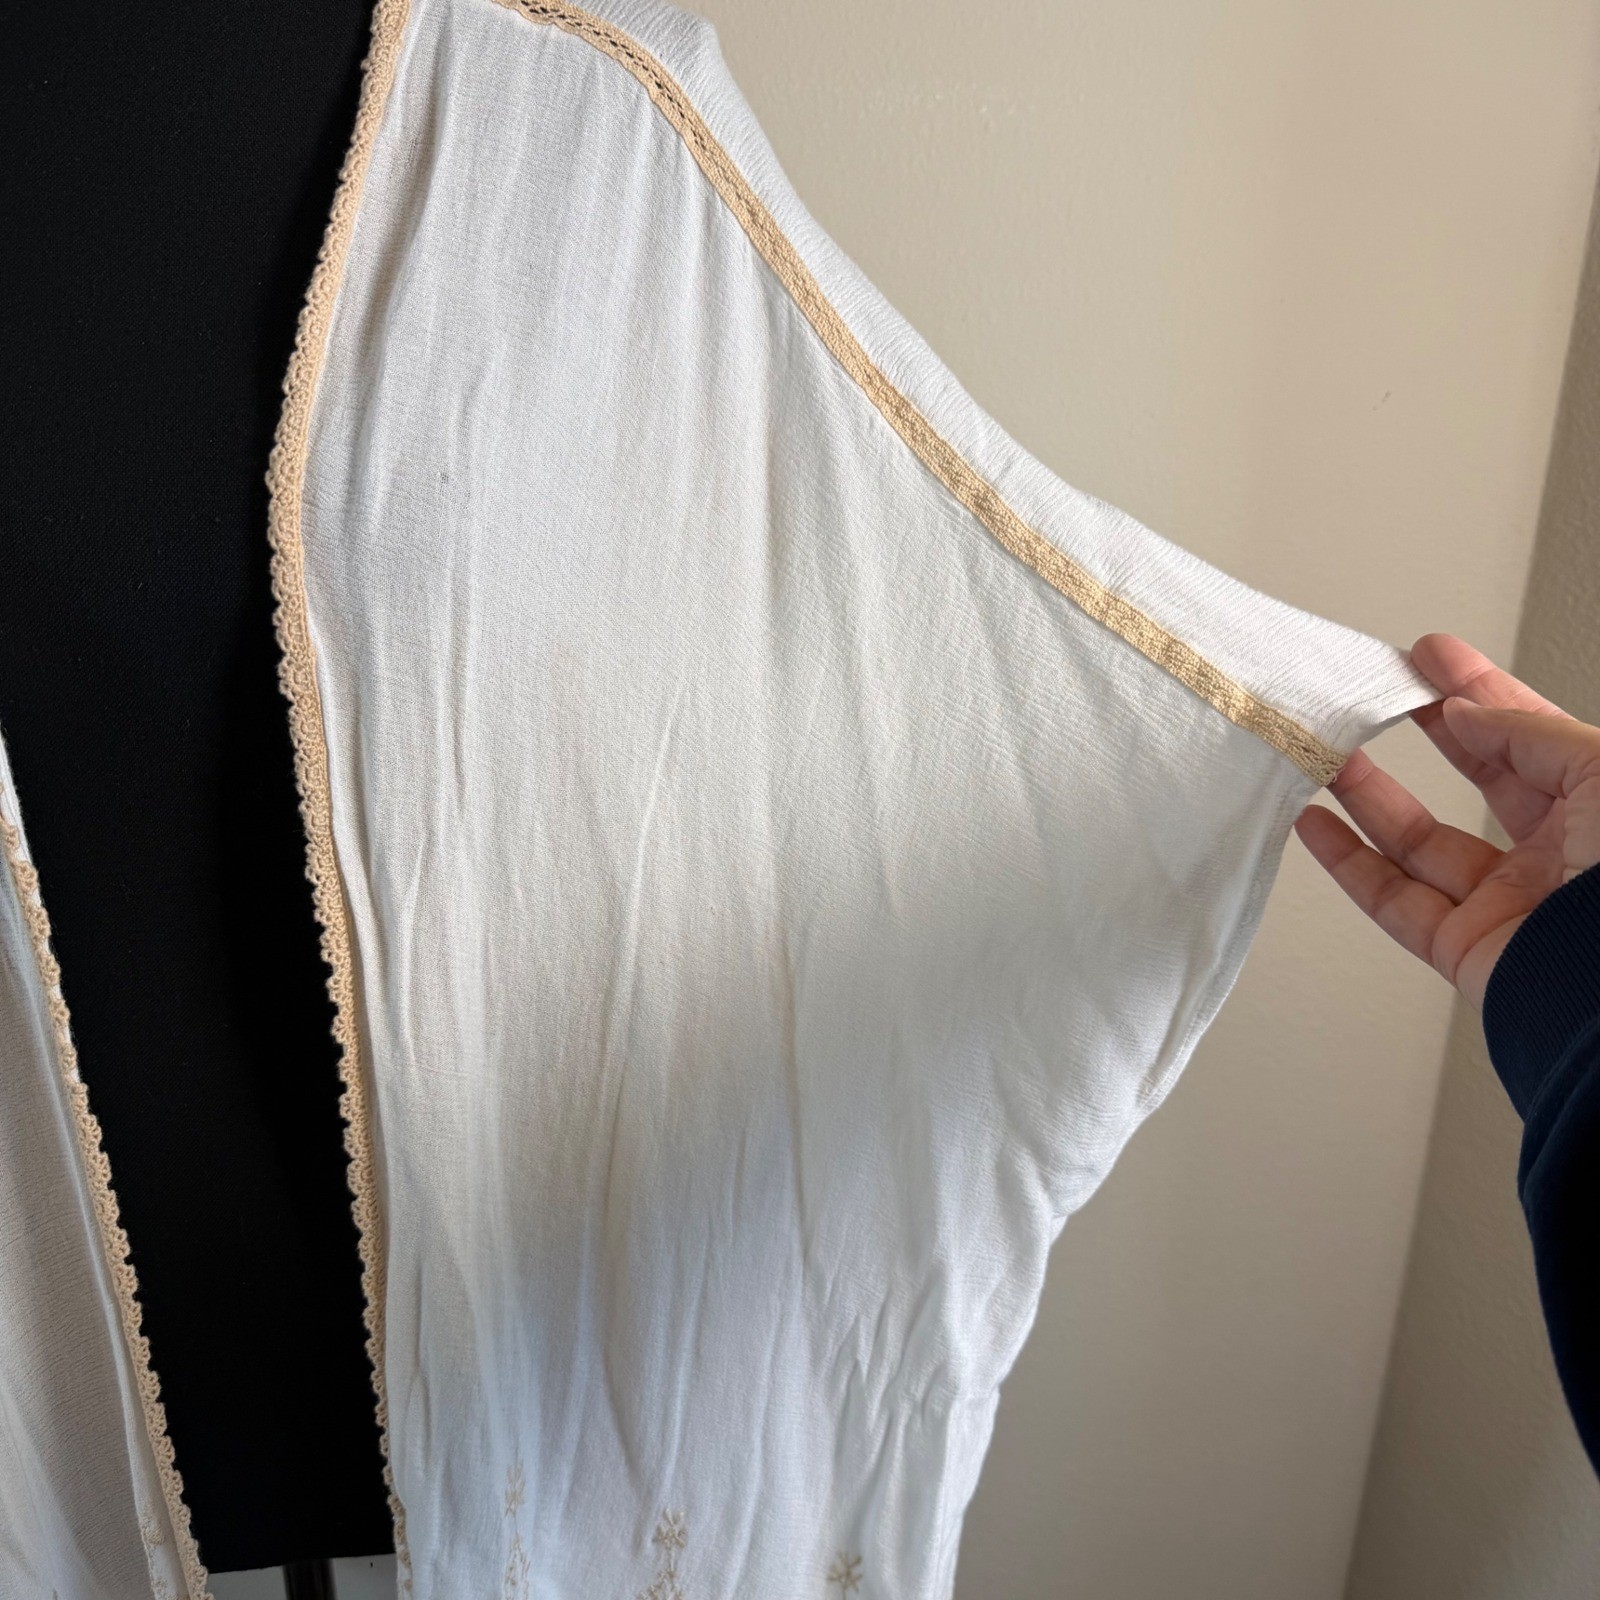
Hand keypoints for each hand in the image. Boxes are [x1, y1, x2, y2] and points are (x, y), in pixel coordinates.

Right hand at [1294, 634, 1599, 1011]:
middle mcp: (1560, 856)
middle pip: (1480, 781)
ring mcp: (1510, 905)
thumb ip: (1528, 733)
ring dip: (1367, 793)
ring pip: (1422, 841)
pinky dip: (1347, 862)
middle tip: (1376, 692)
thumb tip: (1462, 714)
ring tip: (1324, 751)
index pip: (1532, 737)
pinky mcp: (1466, 951)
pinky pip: (1395, 901)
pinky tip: (1313, 824)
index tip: (1429, 655)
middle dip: (1428, 730)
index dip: (1479, 691)